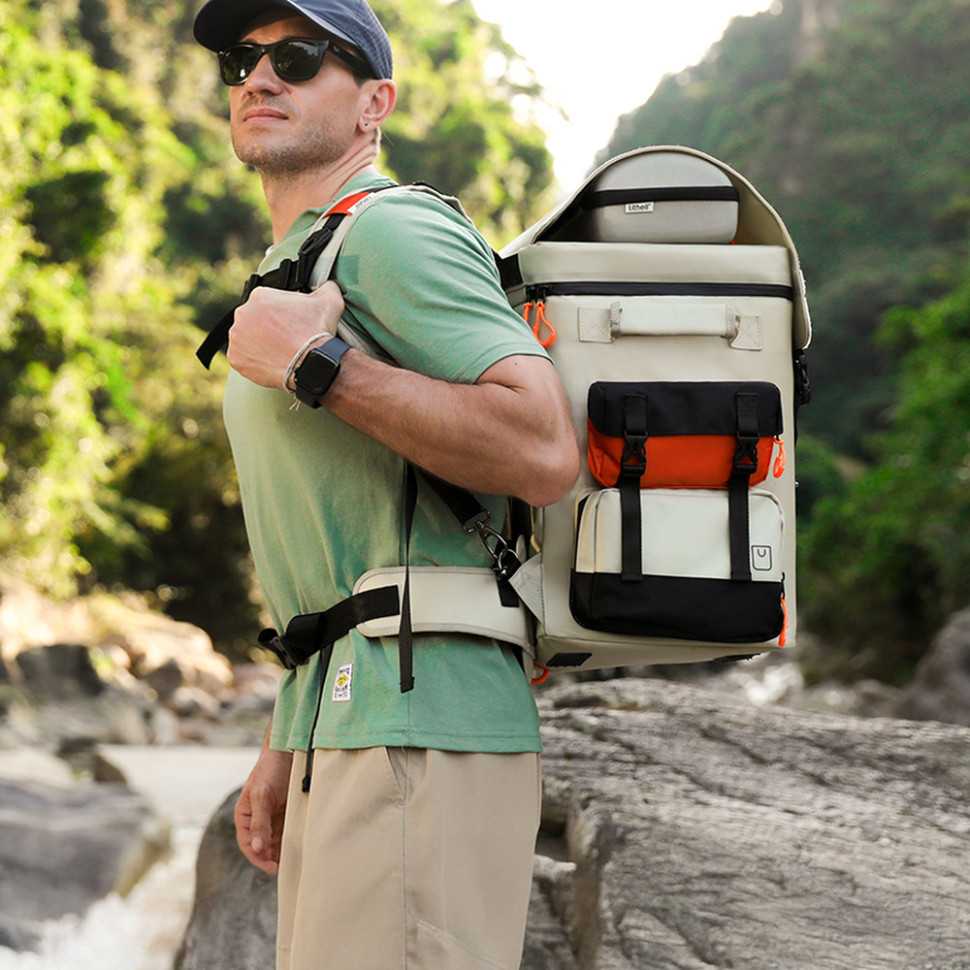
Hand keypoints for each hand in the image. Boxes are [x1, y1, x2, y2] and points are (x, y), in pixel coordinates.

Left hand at [227, 282, 344, 387]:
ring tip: (277, 351)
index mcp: (259, 296)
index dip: (279, 313)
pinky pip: (242, 358)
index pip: (266, 302)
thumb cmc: (317, 332)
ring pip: (246, 338)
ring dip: (258, 343)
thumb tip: (329, 284)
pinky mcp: (236, 358)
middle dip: (266, 328)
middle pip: (253, 320)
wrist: (312, 363)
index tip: (288, 323)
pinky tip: (269, 361)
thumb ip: (326, 286)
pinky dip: (253, 361)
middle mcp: (243, 313)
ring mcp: (236, 337)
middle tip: (284, 338)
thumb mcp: (330, 300)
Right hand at [234, 746, 293, 873]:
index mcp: (245, 817)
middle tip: (289, 868)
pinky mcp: (286, 813)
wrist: (288, 749)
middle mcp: (258, 820)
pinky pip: (288, 833)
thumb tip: (256, 849)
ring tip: (297, 860)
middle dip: (273, 859)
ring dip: (284, 852)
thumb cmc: (270, 770)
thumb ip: (259, 822)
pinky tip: (302, 846)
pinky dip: (293, 841)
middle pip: (263, 847)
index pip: (248, 845)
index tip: (273, 868)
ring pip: (277, 842)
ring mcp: (272, 817)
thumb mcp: (262, 796)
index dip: (259, 858)